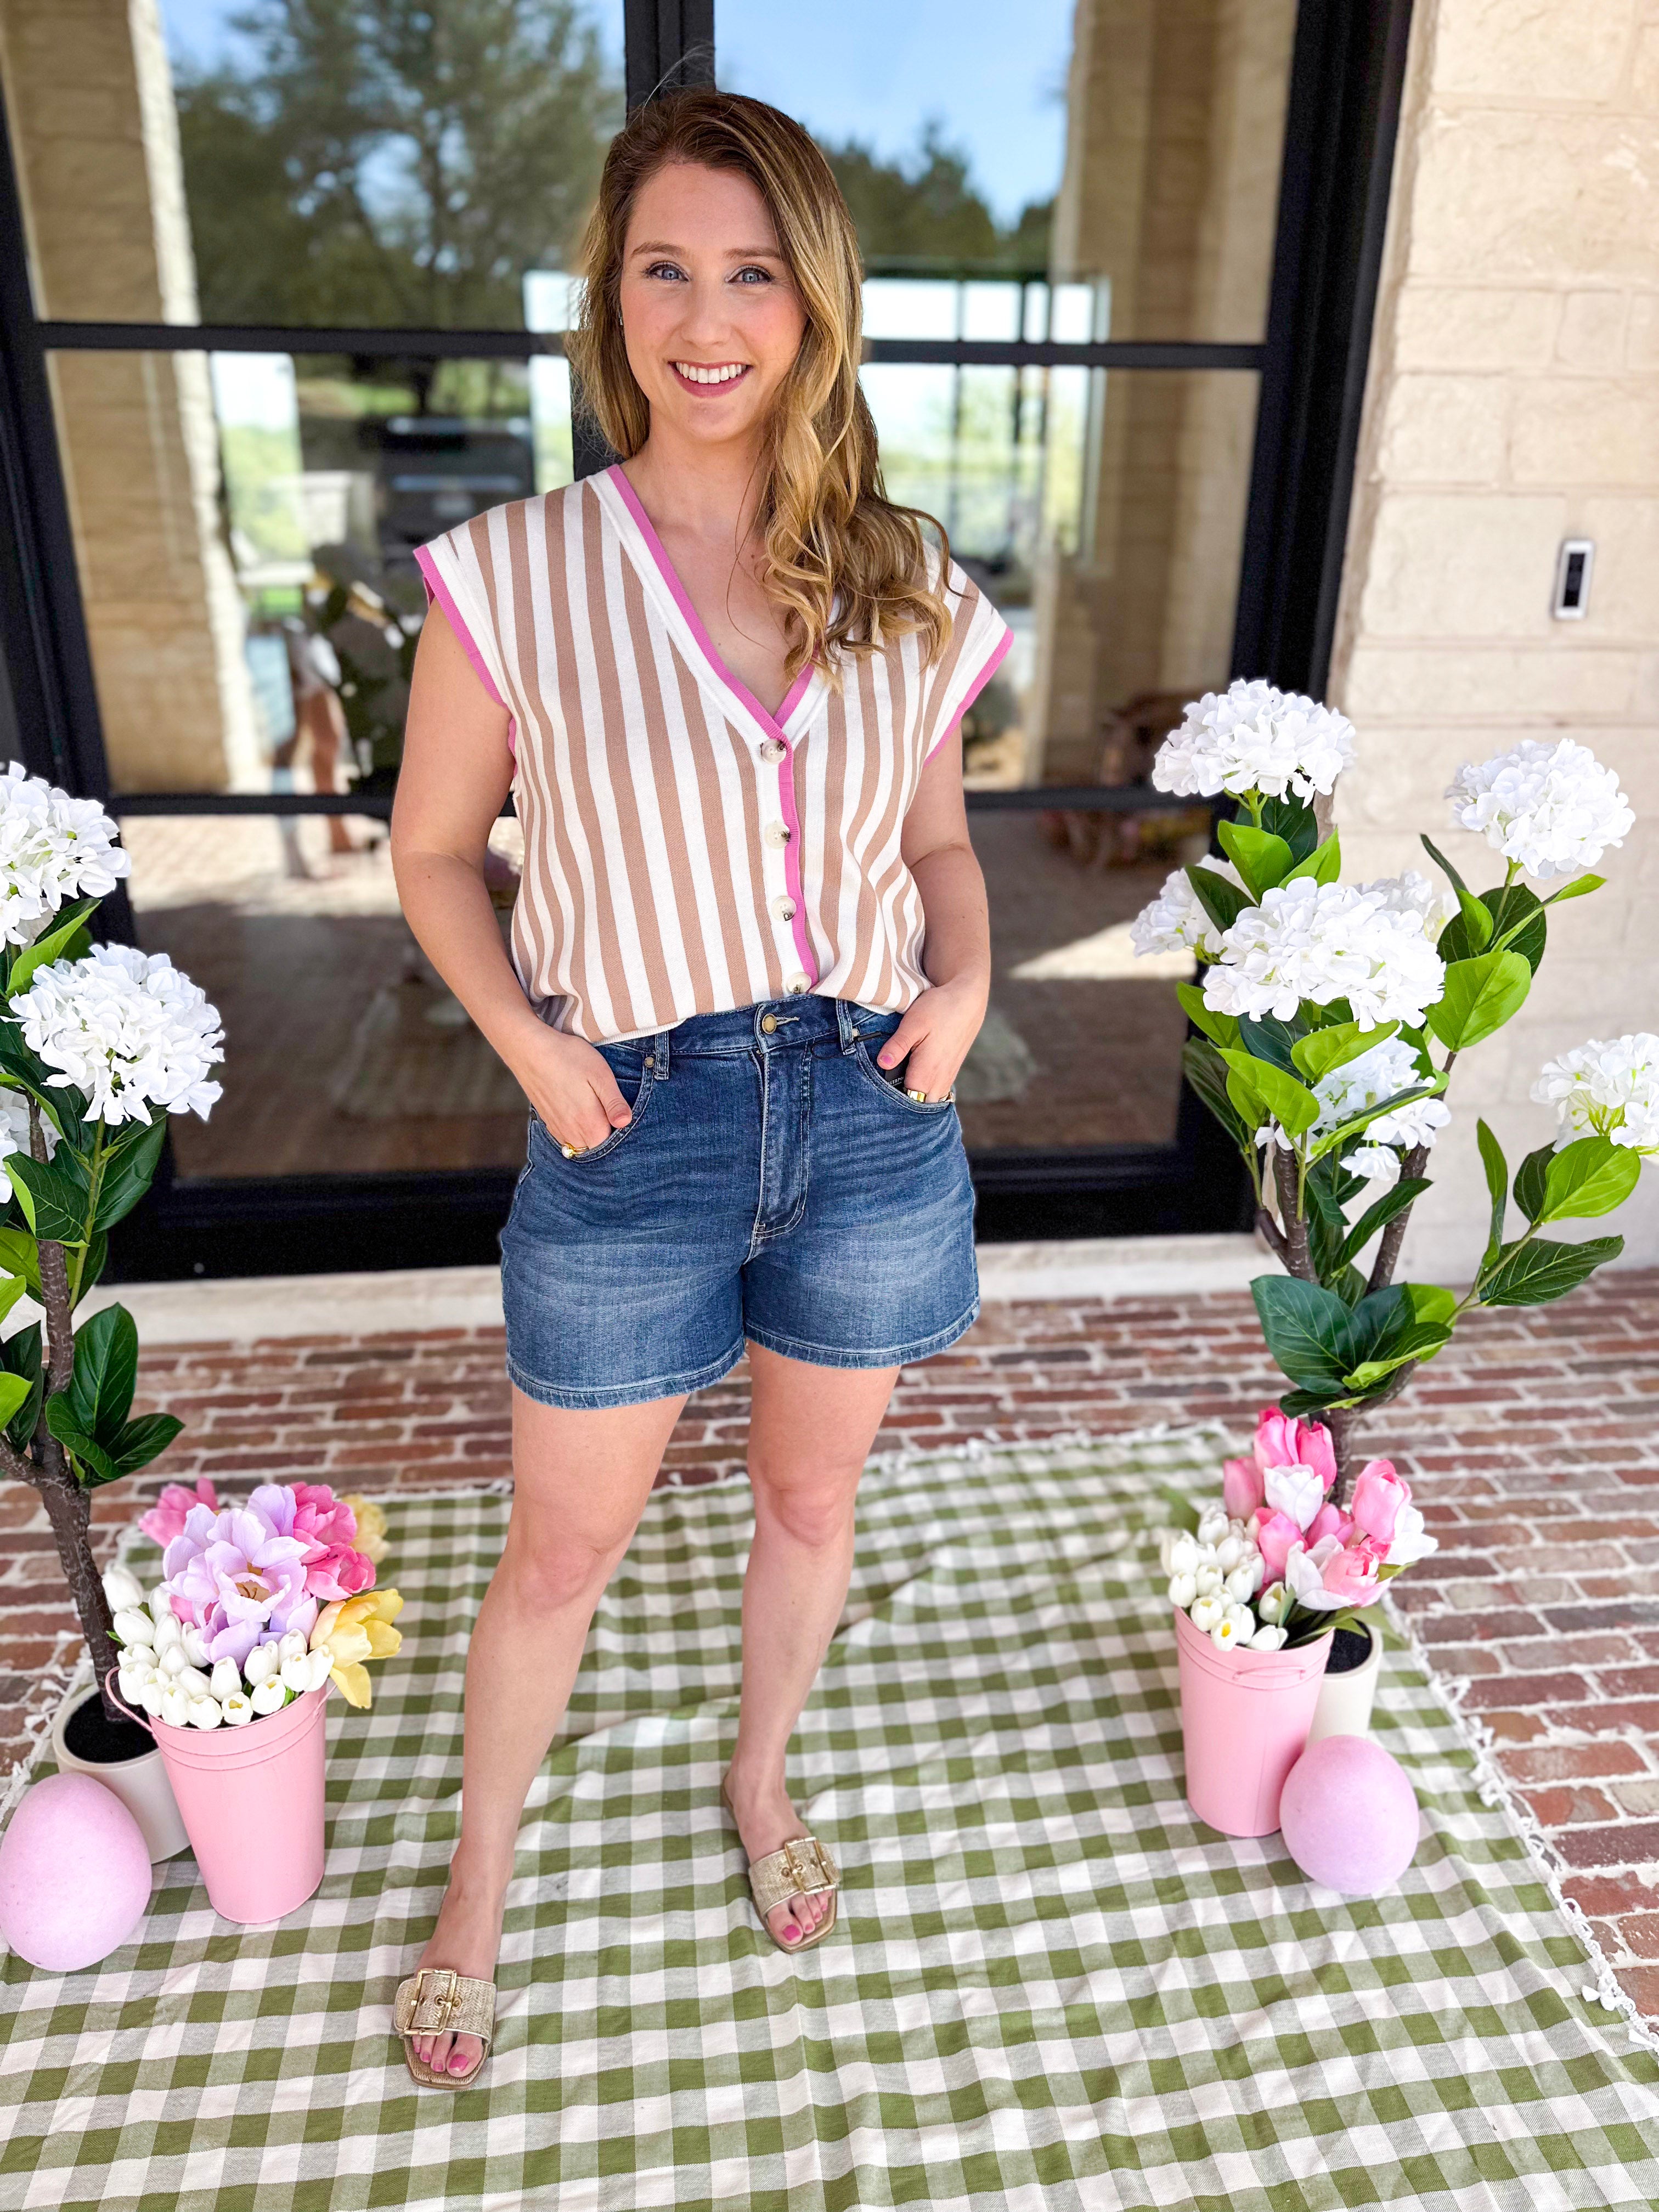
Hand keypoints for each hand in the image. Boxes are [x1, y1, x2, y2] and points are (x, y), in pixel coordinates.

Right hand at [509, 1025, 633, 1153]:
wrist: (530, 1050)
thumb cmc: (568, 1058)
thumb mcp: (600, 1075)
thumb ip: (614, 1103)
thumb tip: (625, 1122)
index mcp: (590, 1126)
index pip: (614, 1143)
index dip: (621, 1129)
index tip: (619, 1110)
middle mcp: (572, 1134)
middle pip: (597, 1146)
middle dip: (606, 1132)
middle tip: (606, 1105)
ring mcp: (558, 1130)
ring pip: (582, 1143)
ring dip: (590, 1131)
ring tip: (591, 1105)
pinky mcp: (548, 1122)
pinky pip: (568, 1136)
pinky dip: (576, 1128)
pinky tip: (577, 1107)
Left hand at [874, 977, 986, 1101]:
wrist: (967, 1001)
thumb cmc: (939, 1009)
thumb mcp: (913, 1023)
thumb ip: (897, 1046)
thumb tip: (882, 1063)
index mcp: (927, 1073)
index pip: (905, 1102)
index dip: (890, 1101)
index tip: (876, 1093)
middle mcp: (939, 1081)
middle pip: (917, 1106)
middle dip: (901, 1102)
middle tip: (883, 1089)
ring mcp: (947, 1078)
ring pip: (927, 1101)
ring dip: (913, 1096)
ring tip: (897, 1083)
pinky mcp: (950, 1073)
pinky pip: (935, 1092)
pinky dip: (924, 1090)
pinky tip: (912, 1077)